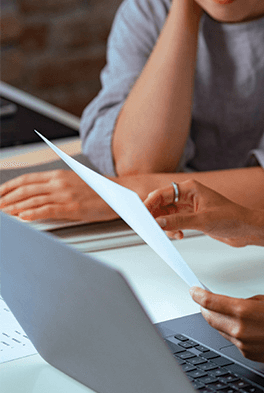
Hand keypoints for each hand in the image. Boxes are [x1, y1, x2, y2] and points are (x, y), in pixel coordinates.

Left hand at [0, 169, 115, 221]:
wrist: (123, 193)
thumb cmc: (101, 191)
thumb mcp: (75, 182)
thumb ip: (56, 186)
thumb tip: (38, 194)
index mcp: (59, 175)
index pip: (26, 179)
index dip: (8, 187)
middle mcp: (60, 183)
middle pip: (25, 190)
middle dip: (5, 199)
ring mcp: (65, 195)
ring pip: (32, 200)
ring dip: (14, 208)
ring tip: (3, 214)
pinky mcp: (72, 207)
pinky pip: (47, 210)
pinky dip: (32, 214)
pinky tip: (23, 218)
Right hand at [144, 179, 263, 247]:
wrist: (247, 229)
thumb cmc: (232, 218)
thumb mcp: (203, 220)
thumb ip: (178, 220)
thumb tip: (157, 222)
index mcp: (190, 188)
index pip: (162, 193)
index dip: (149, 204)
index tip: (141, 216)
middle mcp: (189, 195)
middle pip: (161, 204)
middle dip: (156, 216)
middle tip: (151, 228)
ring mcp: (190, 207)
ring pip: (167, 214)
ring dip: (165, 225)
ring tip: (172, 234)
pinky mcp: (193, 218)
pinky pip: (174, 222)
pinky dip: (173, 229)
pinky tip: (179, 235)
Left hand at [190, 287, 263, 364]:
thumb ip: (243, 303)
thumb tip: (228, 306)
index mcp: (244, 311)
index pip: (210, 303)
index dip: (198, 295)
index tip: (193, 291)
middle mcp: (240, 330)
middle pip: (210, 319)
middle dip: (206, 309)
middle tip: (205, 302)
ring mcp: (243, 345)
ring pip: (222, 331)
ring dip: (222, 322)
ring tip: (233, 314)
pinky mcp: (248, 355)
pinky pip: (234, 342)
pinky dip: (236, 333)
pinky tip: (249, 329)